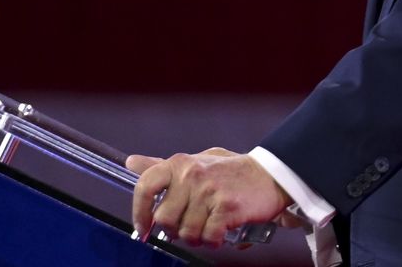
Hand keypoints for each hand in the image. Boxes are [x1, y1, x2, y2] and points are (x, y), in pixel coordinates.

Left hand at [127, 148, 290, 248]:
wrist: (270, 174)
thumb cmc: (231, 170)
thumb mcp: (196, 161)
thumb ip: (162, 166)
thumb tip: (131, 163)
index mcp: (180, 163)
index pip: (145, 186)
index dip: (139, 212)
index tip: (143, 228)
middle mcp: (191, 175)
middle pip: (164, 219)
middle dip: (175, 230)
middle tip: (189, 227)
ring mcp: (209, 191)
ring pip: (186, 232)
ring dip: (196, 238)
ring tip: (207, 229)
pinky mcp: (227, 208)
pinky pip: (208, 237)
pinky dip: (213, 241)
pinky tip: (220, 233)